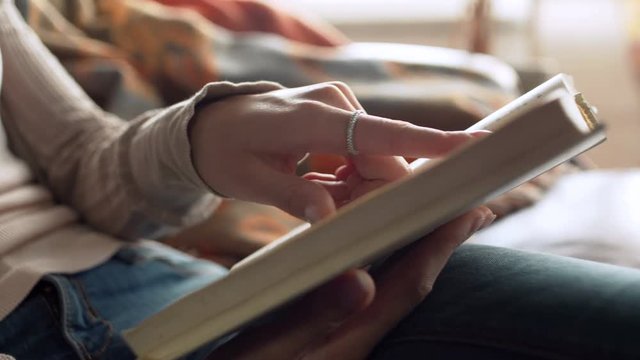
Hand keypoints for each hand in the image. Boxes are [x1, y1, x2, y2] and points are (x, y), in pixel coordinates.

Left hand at [190, 82, 486, 221]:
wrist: (211, 126)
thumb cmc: (224, 150)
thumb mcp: (248, 180)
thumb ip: (292, 197)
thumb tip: (331, 218)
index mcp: (315, 119)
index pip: (383, 134)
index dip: (431, 142)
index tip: (478, 143)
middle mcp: (337, 108)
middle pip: (385, 162)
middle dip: (371, 196)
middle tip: (325, 211)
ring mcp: (341, 110)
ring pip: (376, 163)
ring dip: (356, 190)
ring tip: (311, 192)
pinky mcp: (341, 119)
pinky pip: (363, 157)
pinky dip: (349, 180)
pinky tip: (317, 182)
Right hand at [207, 206, 495, 359]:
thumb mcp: (266, 351)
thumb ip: (311, 319)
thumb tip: (361, 280)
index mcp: (348, 344)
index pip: (405, 287)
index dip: (439, 246)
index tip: (468, 211)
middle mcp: (358, 344)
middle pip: (410, 289)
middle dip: (441, 248)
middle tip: (471, 210)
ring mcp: (349, 345)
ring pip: (396, 296)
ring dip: (421, 258)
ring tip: (438, 226)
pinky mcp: (338, 343)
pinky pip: (377, 303)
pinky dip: (392, 273)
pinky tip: (386, 260)